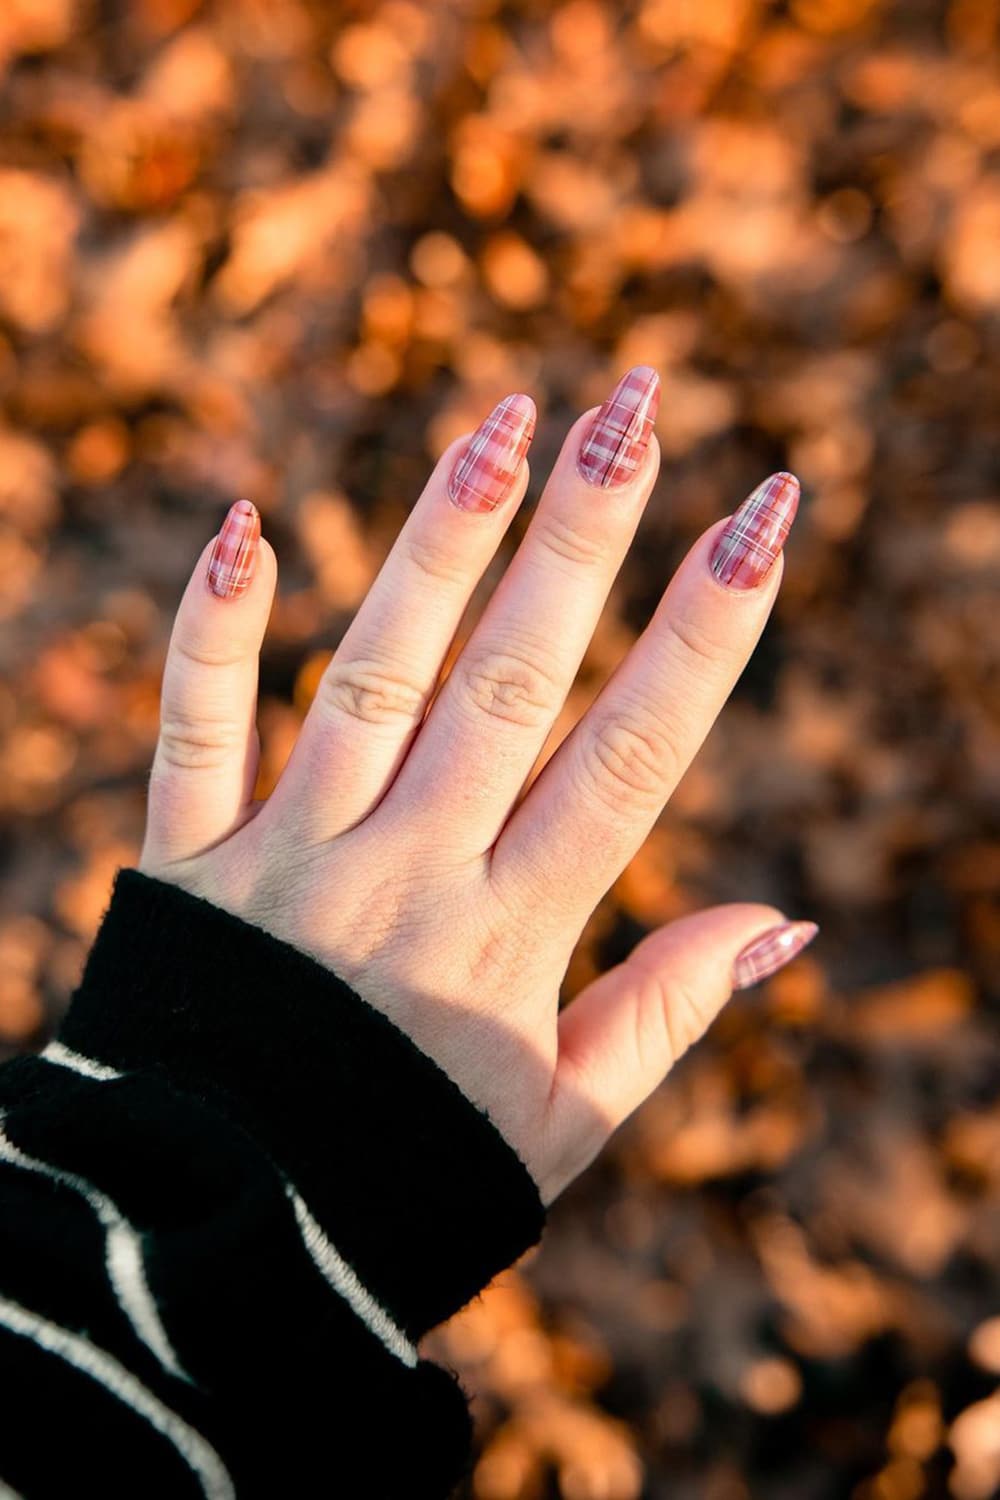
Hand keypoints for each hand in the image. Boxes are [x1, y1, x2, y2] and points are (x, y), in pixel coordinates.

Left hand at [138, 367, 815, 1205]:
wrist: (217, 1249)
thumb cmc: (406, 1180)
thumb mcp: (560, 1122)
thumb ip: (664, 1013)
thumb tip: (781, 919)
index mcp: (511, 938)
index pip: (629, 755)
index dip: (705, 632)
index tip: (764, 516)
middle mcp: (406, 875)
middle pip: (512, 681)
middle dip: (583, 537)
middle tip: (636, 406)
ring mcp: (289, 859)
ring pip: (373, 676)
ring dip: (438, 545)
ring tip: (501, 418)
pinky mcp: (186, 863)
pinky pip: (193, 733)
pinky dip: (210, 633)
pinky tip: (240, 526)